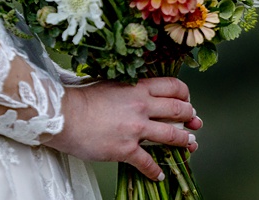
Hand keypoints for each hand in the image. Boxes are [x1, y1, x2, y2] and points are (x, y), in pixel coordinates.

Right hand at [44, 77, 201, 180]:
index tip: (186, 101)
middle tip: (195, 122)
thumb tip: (140, 93)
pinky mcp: (126, 149)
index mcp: (139, 87)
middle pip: (179, 111)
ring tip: (190, 145)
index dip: (185, 95)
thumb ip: (130, 88)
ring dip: (184, 142)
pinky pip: (148, 162)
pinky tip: (158, 174)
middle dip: (190, 117)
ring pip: (171, 135)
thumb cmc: (82, 98)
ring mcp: (135, 128)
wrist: (64, 115)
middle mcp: (142, 106)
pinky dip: (155, 170)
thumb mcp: (112, 84)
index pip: (174, 87)